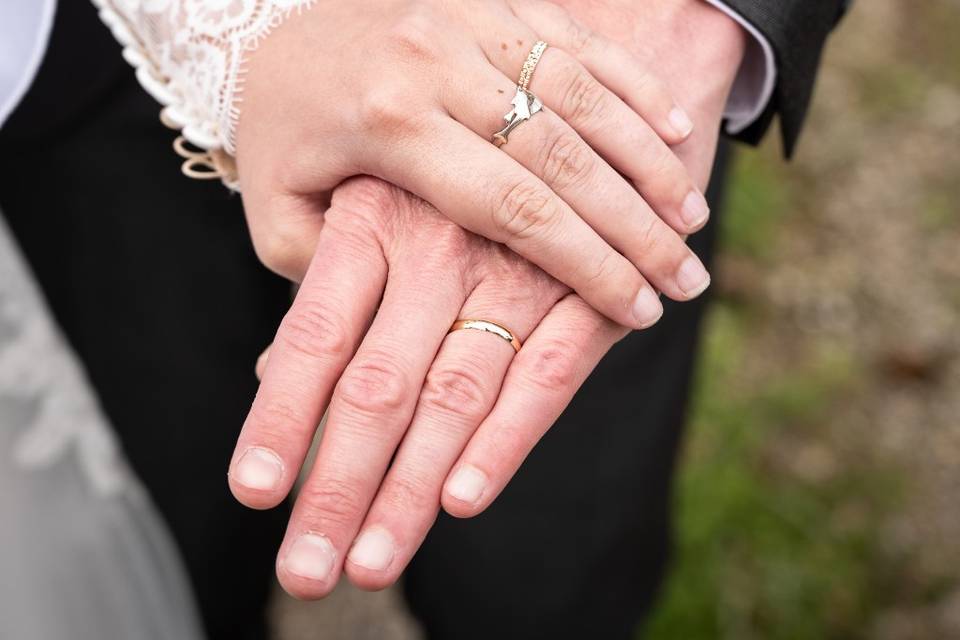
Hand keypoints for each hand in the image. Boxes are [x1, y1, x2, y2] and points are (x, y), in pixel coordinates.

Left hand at [228, 177, 628, 597]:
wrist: (588, 86)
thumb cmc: (456, 155)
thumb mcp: (371, 191)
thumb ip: (328, 281)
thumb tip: (277, 373)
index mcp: (373, 216)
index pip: (315, 333)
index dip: (281, 417)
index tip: (253, 492)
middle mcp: (439, 243)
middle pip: (380, 385)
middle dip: (340, 485)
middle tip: (308, 571)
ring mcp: (518, 267)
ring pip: (457, 394)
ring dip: (412, 489)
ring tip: (372, 562)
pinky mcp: (588, 290)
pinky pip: (548, 374)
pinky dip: (507, 439)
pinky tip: (464, 500)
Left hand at [235, 0, 714, 329]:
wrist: (261, 20)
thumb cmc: (279, 128)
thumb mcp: (277, 212)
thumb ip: (335, 276)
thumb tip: (409, 326)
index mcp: (390, 125)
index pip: (514, 207)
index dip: (585, 264)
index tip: (638, 310)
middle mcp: (439, 64)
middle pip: (564, 157)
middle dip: (635, 225)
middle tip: (686, 278)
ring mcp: (471, 18)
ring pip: (583, 95)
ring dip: (648, 161)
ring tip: (693, 220)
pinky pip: (577, 39)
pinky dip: (633, 86)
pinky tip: (676, 130)